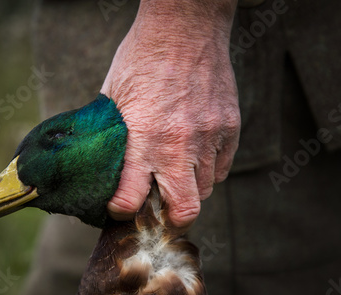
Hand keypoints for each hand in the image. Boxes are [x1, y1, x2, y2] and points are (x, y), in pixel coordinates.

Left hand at [102, 0, 239, 229]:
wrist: (185, 27)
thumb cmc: (142, 58)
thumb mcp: (114, 97)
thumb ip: (116, 137)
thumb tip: (110, 165)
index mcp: (143, 138)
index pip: (131, 199)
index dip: (121, 211)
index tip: (119, 208)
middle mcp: (178, 145)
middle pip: (184, 210)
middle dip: (171, 220)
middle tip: (161, 213)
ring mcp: (209, 138)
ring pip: (206, 190)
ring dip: (189, 189)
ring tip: (177, 173)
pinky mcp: (230, 128)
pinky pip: (223, 167)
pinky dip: (209, 169)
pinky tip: (196, 155)